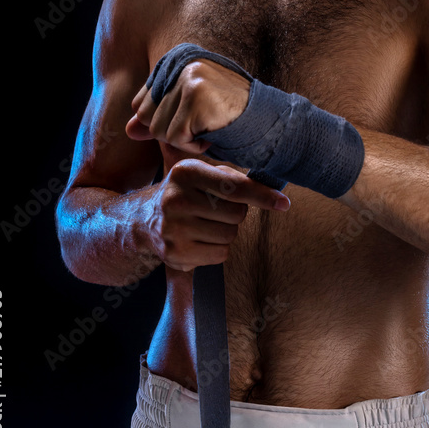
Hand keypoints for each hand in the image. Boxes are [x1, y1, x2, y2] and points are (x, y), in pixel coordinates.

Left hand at [125, 57, 250, 151]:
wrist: (267, 121)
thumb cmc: (226, 116)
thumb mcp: (186, 113)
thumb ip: (155, 117)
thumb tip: (129, 130)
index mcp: (175, 58)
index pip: (141, 104)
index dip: (166, 121)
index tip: (194, 115)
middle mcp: (180, 62)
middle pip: (146, 116)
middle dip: (172, 131)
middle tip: (203, 122)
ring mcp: (188, 78)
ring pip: (158, 129)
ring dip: (185, 139)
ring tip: (210, 125)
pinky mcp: (196, 97)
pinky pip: (175, 137)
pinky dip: (194, 146)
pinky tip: (214, 132)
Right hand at [144, 158, 289, 270]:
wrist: (144, 219)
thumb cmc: (186, 192)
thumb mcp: (202, 174)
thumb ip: (234, 179)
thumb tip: (275, 194)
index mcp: (185, 172)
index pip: (234, 187)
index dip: (262, 196)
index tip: (284, 203)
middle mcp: (176, 199)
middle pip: (236, 214)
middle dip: (235, 213)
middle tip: (217, 209)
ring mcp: (173, 228)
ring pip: (229, 236)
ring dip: (226, 232)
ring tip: (206, 223)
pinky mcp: (175, 253)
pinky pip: (220, 255)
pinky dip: (217, 249)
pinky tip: (200, 239)